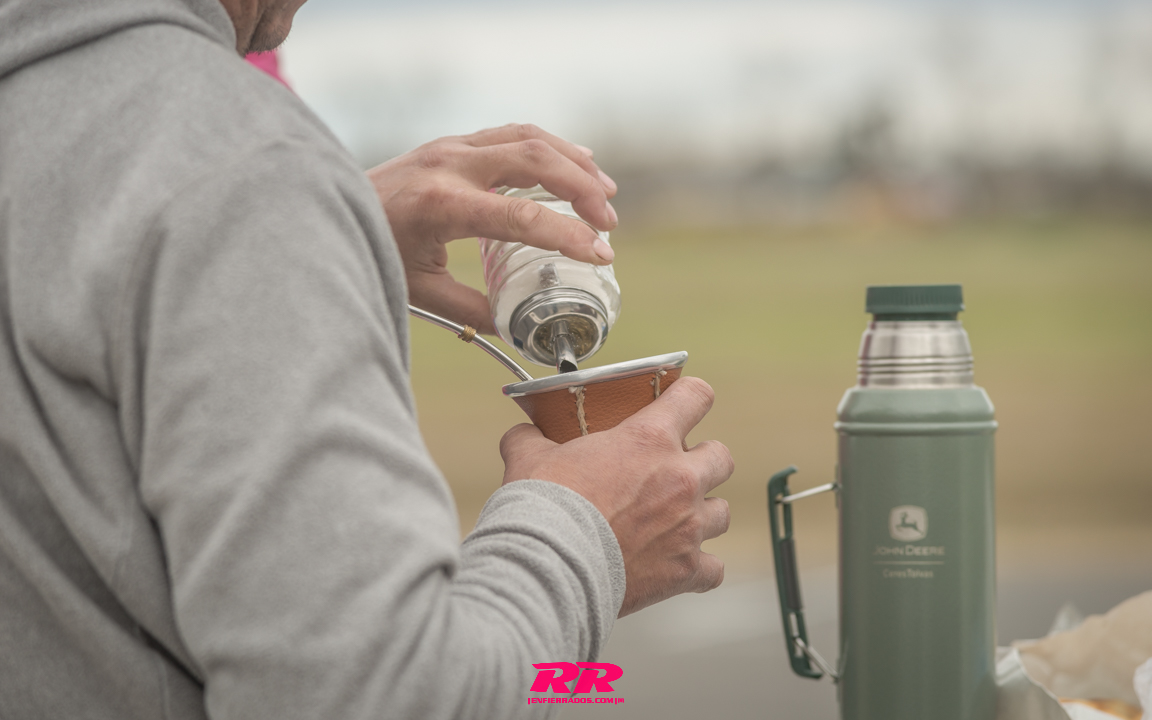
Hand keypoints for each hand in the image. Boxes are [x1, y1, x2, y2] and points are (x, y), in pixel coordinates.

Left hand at [366, 124, 617, 333]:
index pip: (520, 216)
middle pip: (534, 159)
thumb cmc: (370, 252)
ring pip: (528, 137)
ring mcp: (450, 146)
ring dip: (574, 162)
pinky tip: (576, 162)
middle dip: (582, 189)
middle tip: (609, 223)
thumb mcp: (419, 291)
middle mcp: (448, 165)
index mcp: (440, 205)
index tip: (601, 254)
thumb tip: (520, 328)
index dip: (568, 235)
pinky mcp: (452, 142)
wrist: (324, 209)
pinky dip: (551, 147)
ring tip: (605, 193)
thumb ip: (472, 309)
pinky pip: (512, 133)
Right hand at [498, 377, 733, 616]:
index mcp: (649, 440)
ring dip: (704, 513)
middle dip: (704, 461)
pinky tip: (679, 567)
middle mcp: (680, 479)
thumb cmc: (545, 508)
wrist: (550, 566)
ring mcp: (689, 526)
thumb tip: (521, 434)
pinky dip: (700, 569)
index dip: (692, 397)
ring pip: (722, 512)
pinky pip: (714, 569)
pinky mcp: (686, 569)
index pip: (696, 396)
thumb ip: (531, 439)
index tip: (684, 404)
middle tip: (678, 470)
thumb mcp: (530, 458)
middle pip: (722, 456)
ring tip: (679, 520)